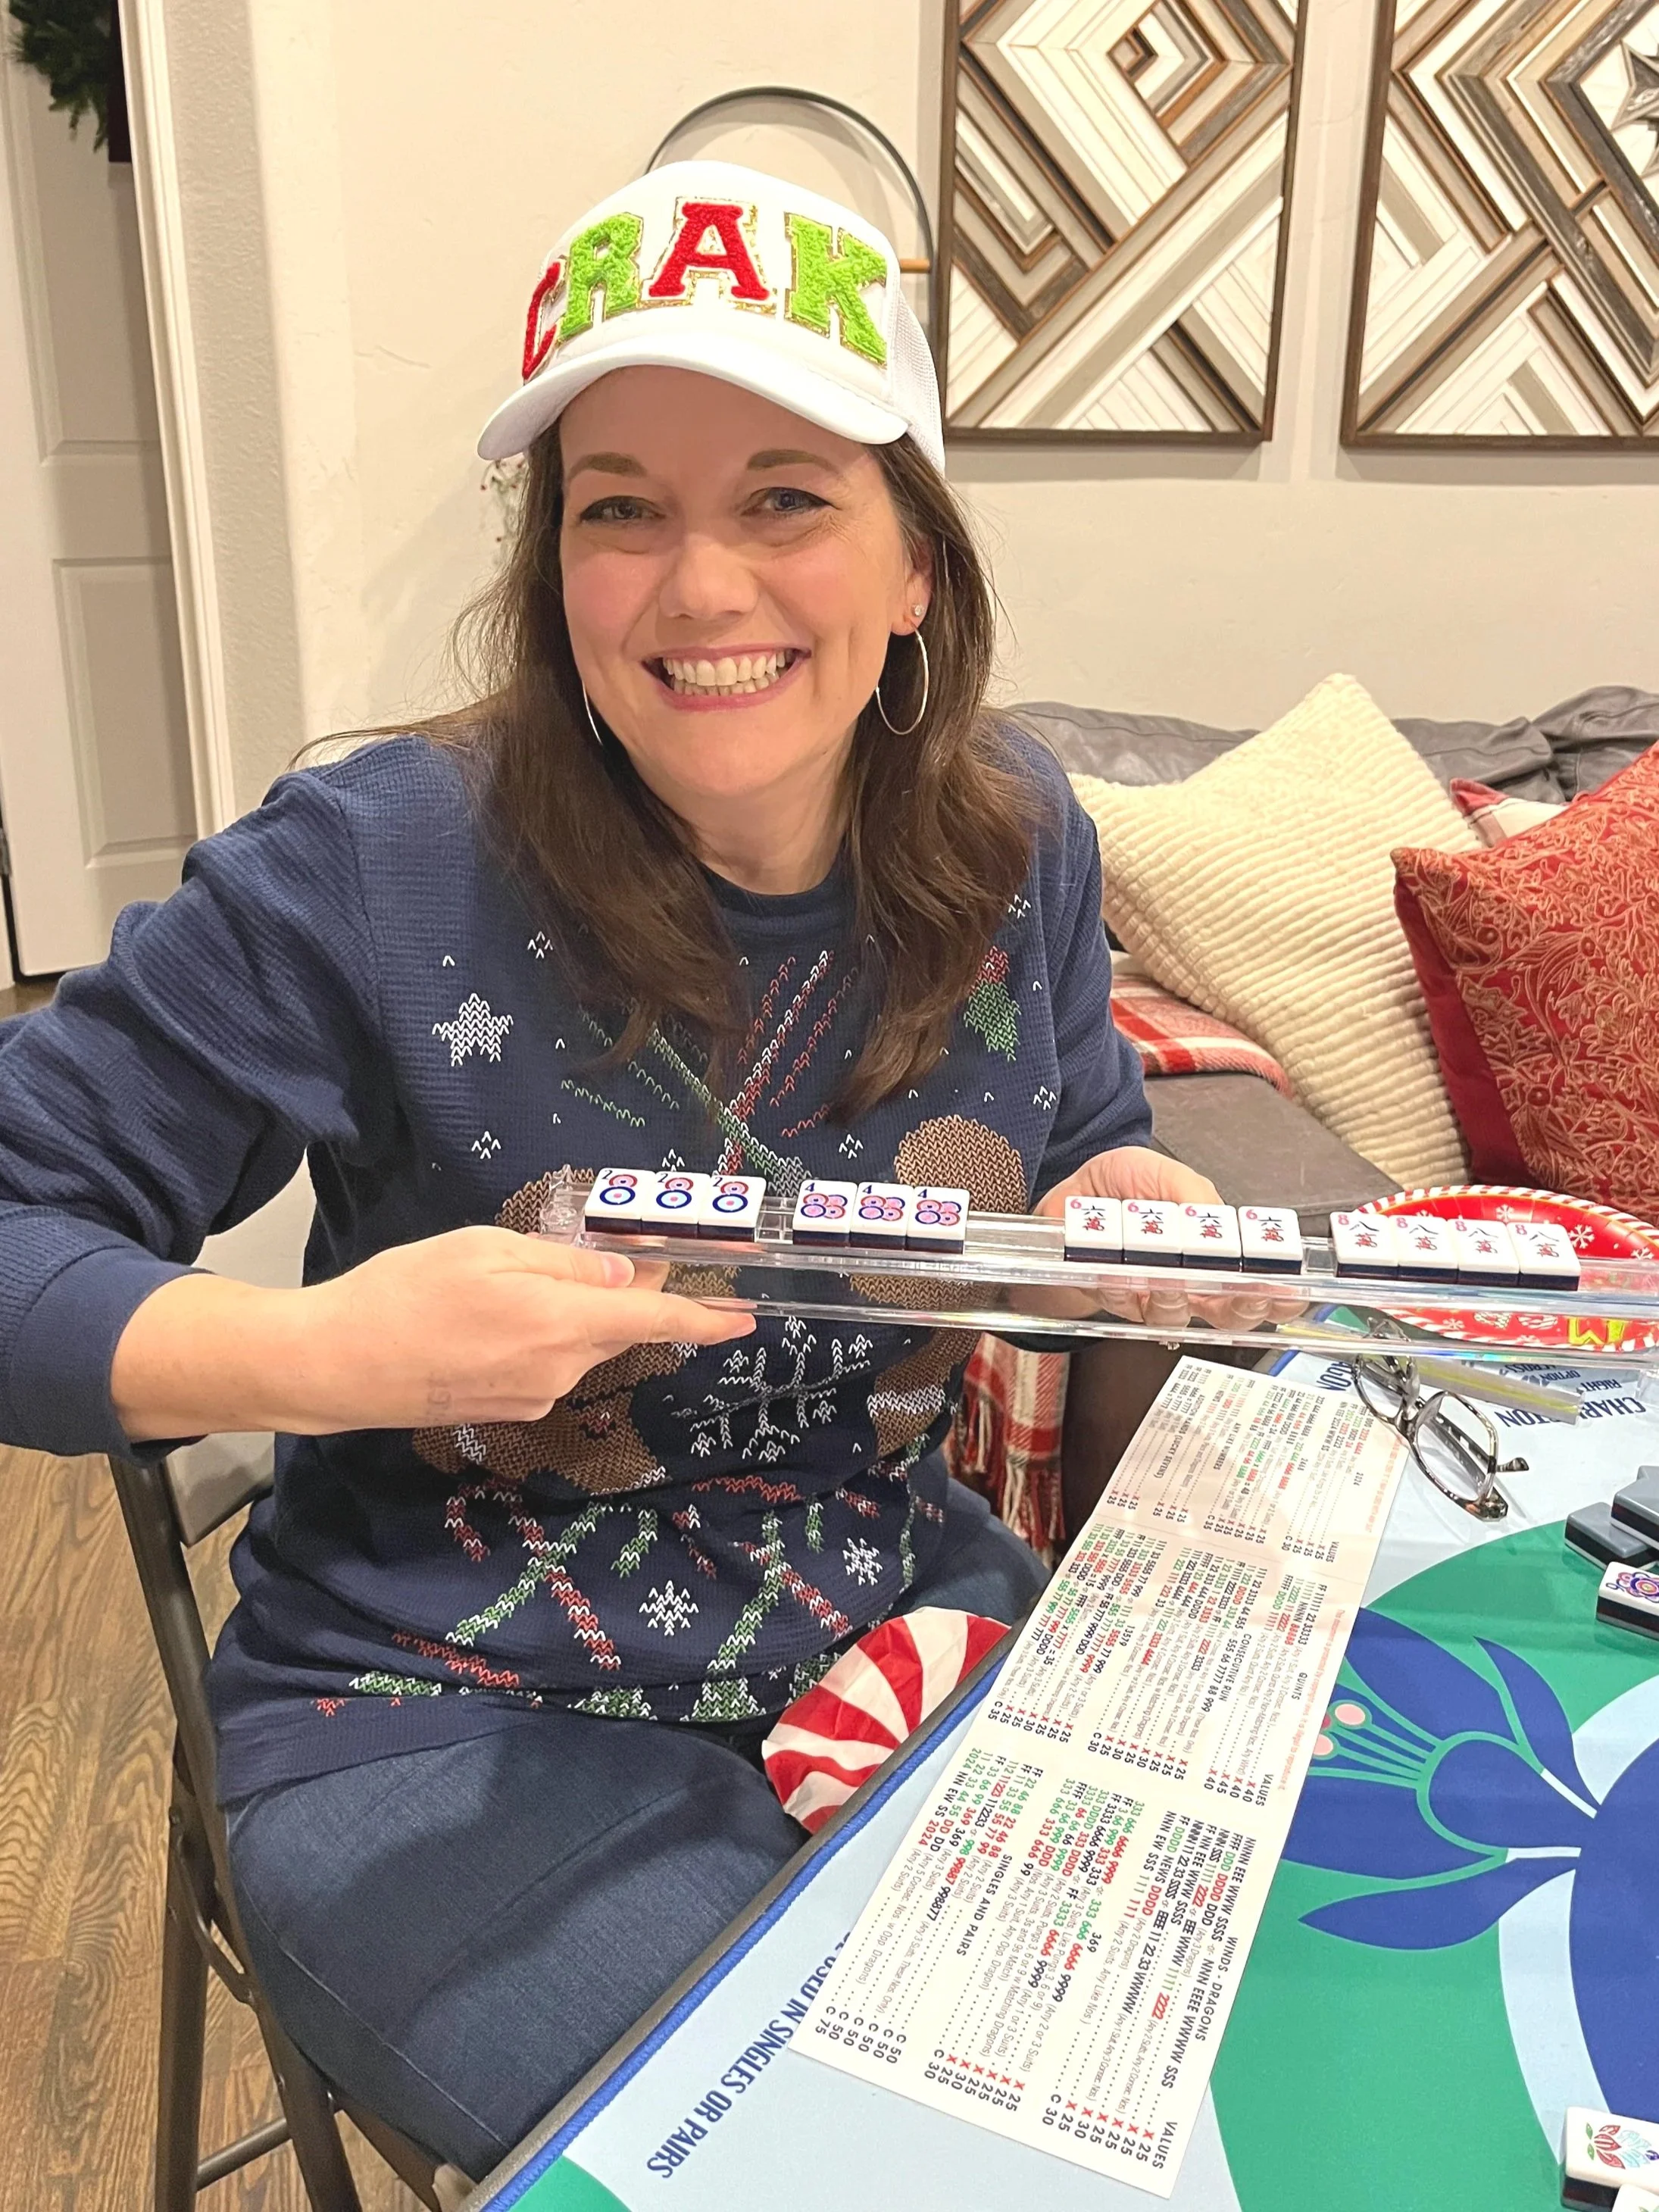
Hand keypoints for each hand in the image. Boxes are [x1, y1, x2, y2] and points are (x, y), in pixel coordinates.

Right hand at [112, 1228, 755, 1440]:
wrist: (334, 1365)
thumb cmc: (406, 1291)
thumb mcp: (487, 1250)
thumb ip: (563, 1264)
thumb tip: (622, 1274)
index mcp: (562, 1322)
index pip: (653, 1317)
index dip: (704, 1316)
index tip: (746, 1318)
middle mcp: (559, 1370)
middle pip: (615, 1327)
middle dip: (624, 1294)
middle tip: (616, 1252)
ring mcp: (532, 1397)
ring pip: (578, 1345)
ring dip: (572, 1313)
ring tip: (512, 1282)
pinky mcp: (504, 1410)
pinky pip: (544, 1364)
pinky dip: (540, 1335)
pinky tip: (491, 1317)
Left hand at [1032, 1147, 1298, 1336]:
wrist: (1070, 1189)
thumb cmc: (1123, 1184)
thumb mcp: (1167, 1175)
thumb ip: (1195, 1196)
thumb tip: (1218, 1220)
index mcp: (1212, 1253)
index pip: (1256, 1284)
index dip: (1277, 1295)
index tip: (1290, 1288)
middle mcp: (1186, 1283)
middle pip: (1227, 1316)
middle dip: (1241, 1308)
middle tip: (1243, 1291)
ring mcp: (1148, 1294)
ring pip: (1172, 1315)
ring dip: (1174, 1295)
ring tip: (1170, 1275)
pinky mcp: (1110, 1297)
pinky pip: (1120, 1302)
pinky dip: (1120, 1285)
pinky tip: (1118, 1270)